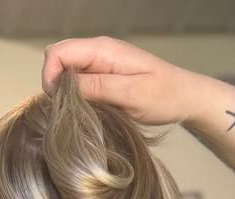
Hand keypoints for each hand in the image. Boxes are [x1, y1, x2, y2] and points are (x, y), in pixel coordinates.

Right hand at [41, 35, 205, 126]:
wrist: (185, 97)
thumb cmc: (164, 96)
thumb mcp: (131, 94)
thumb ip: (98, 87)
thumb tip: (65, 88)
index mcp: (102, 49)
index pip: (58, 53)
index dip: (50, 77)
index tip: (58, 104)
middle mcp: (98, 52)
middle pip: (58, 60)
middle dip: (55, 84)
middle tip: (68, 111)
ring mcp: (101, 63)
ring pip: (66, 72)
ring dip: (66, 92)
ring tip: (79, 112)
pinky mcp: (104, 76)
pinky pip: (79, 81)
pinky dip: (76, 96)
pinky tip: (88, 110)